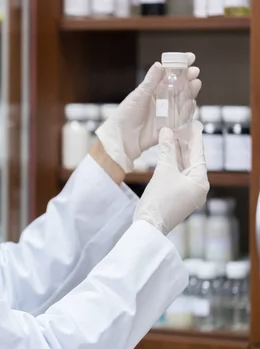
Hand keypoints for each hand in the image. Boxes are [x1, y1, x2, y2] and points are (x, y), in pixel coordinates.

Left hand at [95, 53, 201, 172]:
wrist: (122, 138)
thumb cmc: (126, 115)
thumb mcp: (138, 96)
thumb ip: (150, 82)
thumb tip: (159, 64)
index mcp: (154, 90)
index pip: (170, 74)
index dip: (181, 66)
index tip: (191, 57)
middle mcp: (163, 100)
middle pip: (181, 87)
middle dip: (189, 78)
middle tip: (194, 72)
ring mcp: (168, 112)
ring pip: (184, 101)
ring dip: (191, 92)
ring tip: (195, 84)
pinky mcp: (170, 125)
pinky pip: (183, 118)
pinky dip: (188, 111)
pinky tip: (191, 103)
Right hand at [134, 120, 208, 234]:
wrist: (148, 225)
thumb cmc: (159, 200)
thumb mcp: (163, 171)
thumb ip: (167, 150)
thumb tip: (167, 131)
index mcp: (200, 182)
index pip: (198, 154)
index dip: (194, 137)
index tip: (193, 123)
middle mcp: (197, 188)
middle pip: (192, 161)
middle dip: (185, 144)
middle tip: (180, 126)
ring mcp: (188, 194)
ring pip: (183, 168)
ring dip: (177, 153)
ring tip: (172, 136)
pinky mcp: (177, 197)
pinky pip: (177, 176)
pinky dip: (172, 165)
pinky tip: (167, 155)